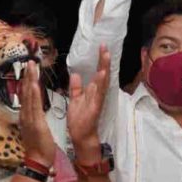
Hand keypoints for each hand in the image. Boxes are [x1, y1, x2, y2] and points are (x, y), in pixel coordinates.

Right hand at [19, 61, 54, 167]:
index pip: (26, 95)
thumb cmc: (39, 146)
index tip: (29, 69)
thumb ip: (33, 117)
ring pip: (29, 96)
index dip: (28, 81)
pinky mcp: (35, 123)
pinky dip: (34, 94)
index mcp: (26, 115)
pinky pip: (34, 106)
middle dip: (27, 76)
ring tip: (31, 66)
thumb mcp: (36, 128)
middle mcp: (25, 114)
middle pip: (26, 92)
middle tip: (29, 61)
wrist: (38, 160)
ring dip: (30, 80)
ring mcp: (29, 118)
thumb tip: (32, 109)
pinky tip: (34, 84)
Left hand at [66, 45, 110, 160]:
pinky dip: (101, 83)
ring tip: (106, 55)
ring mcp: (97, 100)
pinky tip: (103, 74)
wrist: (81, 136)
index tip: (100, 47)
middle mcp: (96, 93)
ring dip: (104, 68)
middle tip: (105, 46)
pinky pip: (99, 94)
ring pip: (102, 81)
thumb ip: (76, 87)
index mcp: (91, 91)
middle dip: (103, 60)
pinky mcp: (96, 106)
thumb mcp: (75, 99)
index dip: (98, 60)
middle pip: (102, 74)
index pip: (96, 72)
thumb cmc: (79, 120)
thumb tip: (75, 74)